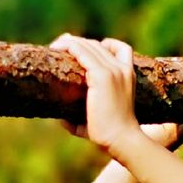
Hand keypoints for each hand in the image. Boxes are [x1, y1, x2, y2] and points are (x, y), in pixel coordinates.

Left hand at [53, 35, 143, 153]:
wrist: (122, 139)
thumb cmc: (109, 135)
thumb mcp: (99, 119)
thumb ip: (82, 117)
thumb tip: (61, 119)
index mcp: (128, 75)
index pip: (115, 47)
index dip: (96, 44)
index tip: (77, 48)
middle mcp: (121, 68)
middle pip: (96, 44)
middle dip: (76, 43)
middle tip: (58, 48)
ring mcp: (113, 70)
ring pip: (88, 45)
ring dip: (69, 43)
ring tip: (54, 47)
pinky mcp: (101, 76)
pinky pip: (82, 52)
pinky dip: (69, 46)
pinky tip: (57, 49)